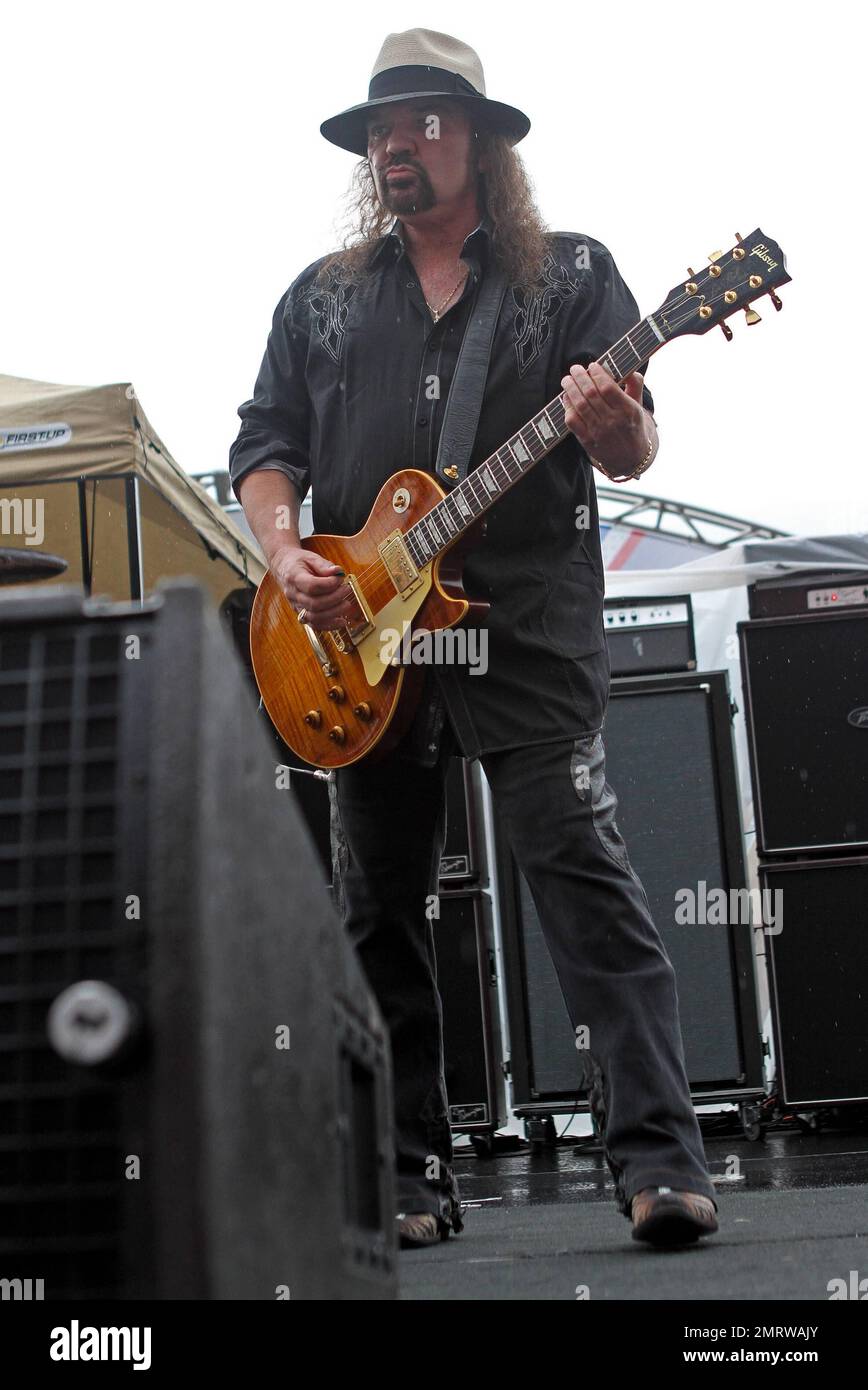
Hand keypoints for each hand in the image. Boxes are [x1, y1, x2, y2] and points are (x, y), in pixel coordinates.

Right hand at [271, 546, 351, 628]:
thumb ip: (324, 565)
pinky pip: (314, 625)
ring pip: (314, 617)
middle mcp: (293, 594)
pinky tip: (342, 621)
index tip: (340, 578)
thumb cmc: (299, 562)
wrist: (283, 568)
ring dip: (334, 613)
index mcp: (294, 577)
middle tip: (346, 590)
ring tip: (346, 604)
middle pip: (314, 604)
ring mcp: (296, 606)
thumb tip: (338, 572)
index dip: (329, 585)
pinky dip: (329, 625)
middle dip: (335, 598)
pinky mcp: (301, 614)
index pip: (312, 586)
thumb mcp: (311, 557)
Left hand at [560, 364, 651, 478]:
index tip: (592, 365)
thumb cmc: (632, 426)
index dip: (597, 374)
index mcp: (628, 410)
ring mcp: (599, 433)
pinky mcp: (587, 441)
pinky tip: (566, 397)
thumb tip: (628, 368)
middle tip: (575, 369)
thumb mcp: (638, 406)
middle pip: (591, 394)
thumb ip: (635, 385)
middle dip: (580, 377)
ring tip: (567, 380)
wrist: (630, 459)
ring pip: (580, 405)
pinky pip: (572, 421)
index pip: (608, 387)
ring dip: (570, 389)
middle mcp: (613, 421)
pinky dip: (567, 407)